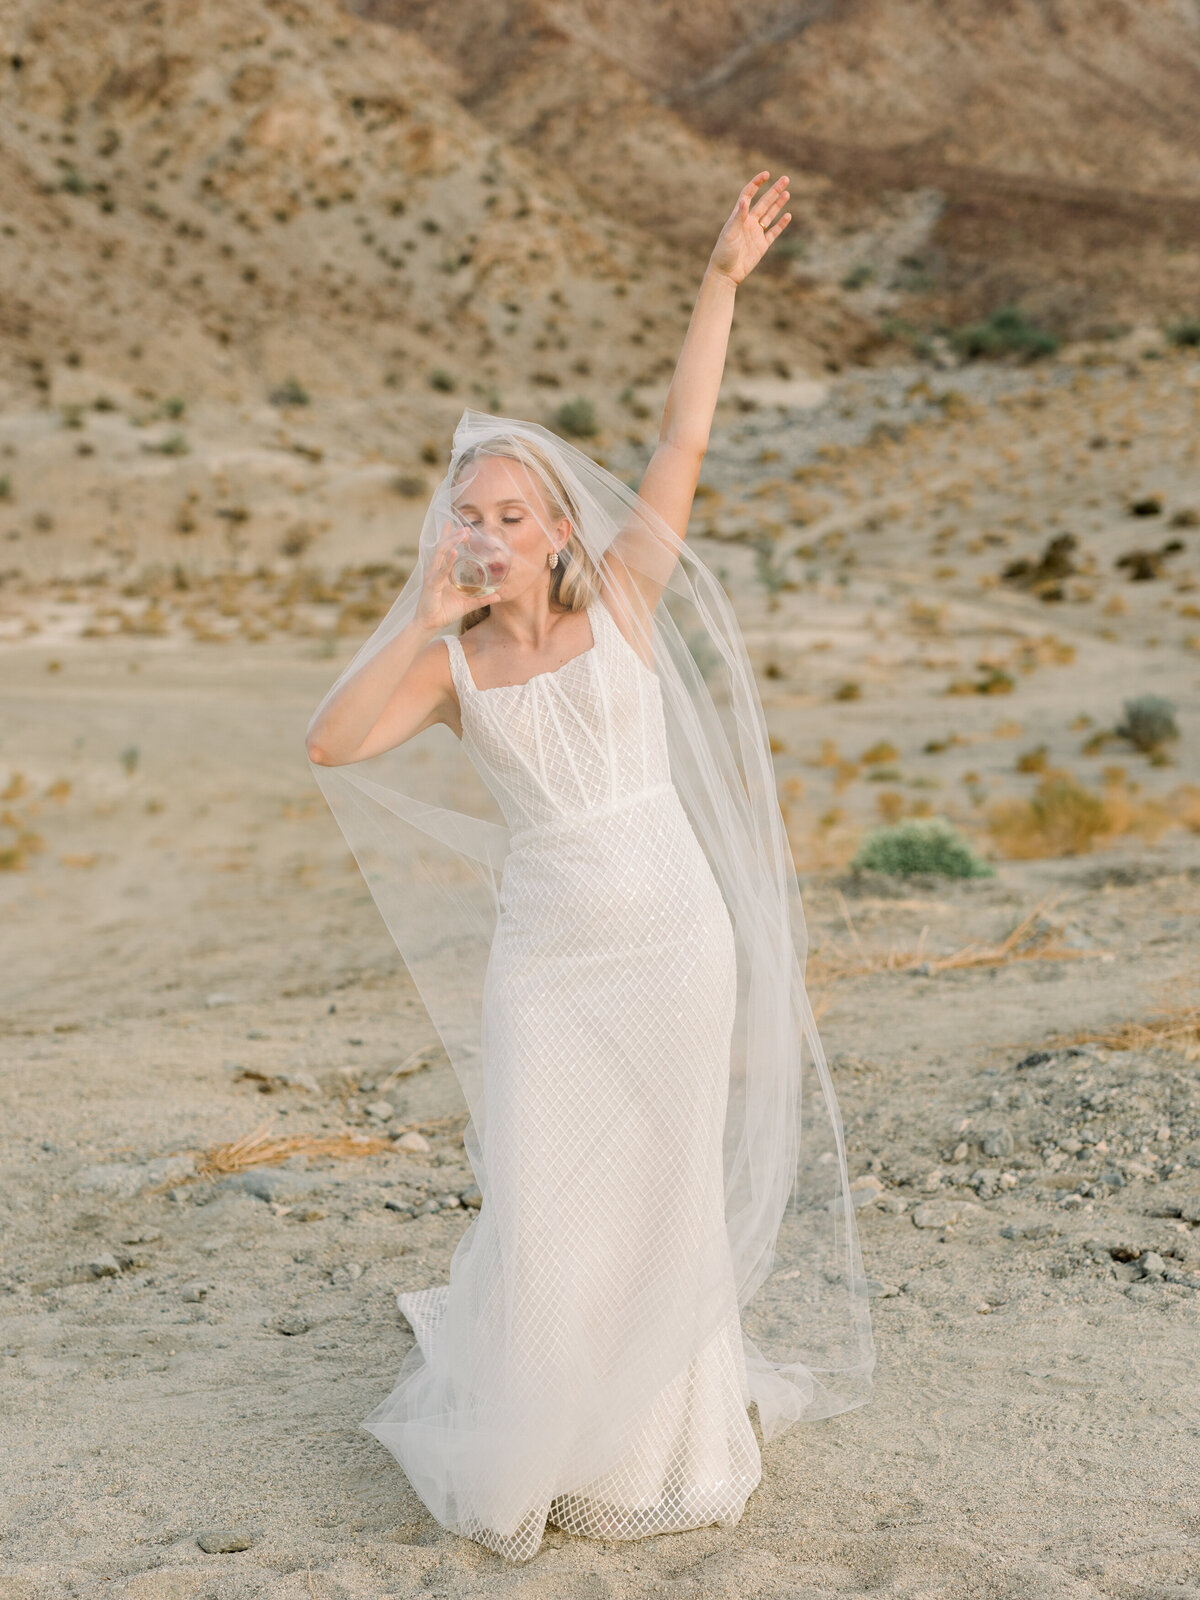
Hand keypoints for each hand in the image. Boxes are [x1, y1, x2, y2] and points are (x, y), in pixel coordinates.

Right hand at [415, 521, 492, 630]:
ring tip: (463, 534)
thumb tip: (499, 596)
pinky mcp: (431, 585)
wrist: (429, 625)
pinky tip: (455, 552)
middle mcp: (435, 571)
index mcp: (441, 572)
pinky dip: (448, 561)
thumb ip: (482, 599)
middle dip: (454, 535)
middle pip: (443, 547)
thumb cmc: (444, 612)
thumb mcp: (467, 604)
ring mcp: (432, 576)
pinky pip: (440, 571)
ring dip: (452, 541)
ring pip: (441, 553)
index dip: (449, 536)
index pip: (445, 550)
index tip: (458, 525)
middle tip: (467, 528)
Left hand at [707, 172, 791, 286]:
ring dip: (778, 204)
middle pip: (764, 202)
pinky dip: (781, 224)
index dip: (756, 184)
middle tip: (786, 179)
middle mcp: (748, 222)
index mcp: (738, 217)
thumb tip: (745, 200)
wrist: (725, 274)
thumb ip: (738, 217)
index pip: (748, 195)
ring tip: (787, 192)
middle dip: (774, 190)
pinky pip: (773, 232)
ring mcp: (756, 233)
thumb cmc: (723, 253)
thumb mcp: (729, 234)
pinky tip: (788, 215)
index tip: (766, 174)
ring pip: (770, 215)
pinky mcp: (762, 246)